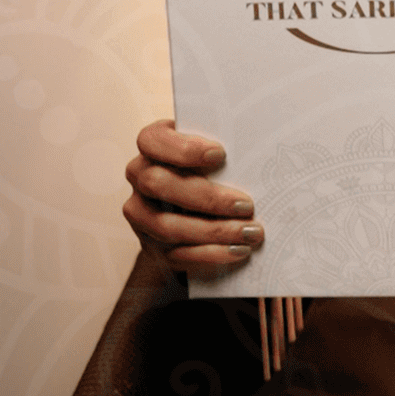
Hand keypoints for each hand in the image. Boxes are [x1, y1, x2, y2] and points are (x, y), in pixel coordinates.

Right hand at [123, 120, 263, 272]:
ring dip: (213, 231)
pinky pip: (177, 254)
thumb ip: (223, 147)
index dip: (182, 149)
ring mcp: (141, 214)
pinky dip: (211, 254)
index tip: (220, 154)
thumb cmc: (208, 168)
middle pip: (158, 185)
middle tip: (246, 205)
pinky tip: (239, 250)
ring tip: (250, 232)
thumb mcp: (210, 151)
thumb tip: (255, 148)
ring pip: (167, 225)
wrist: (191, 207)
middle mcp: (139, 177)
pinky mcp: (151, 245)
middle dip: (206, 197)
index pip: (152, 141)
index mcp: (152, 145)